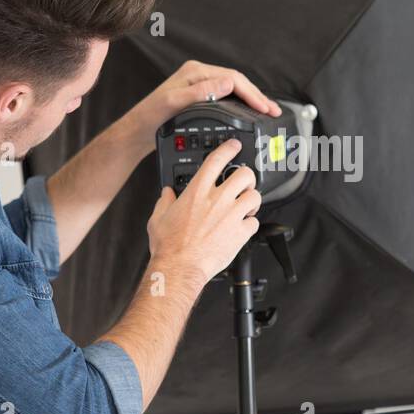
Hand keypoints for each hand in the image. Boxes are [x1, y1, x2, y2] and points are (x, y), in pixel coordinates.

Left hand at [125, 60, 280, 154]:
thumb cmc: (152, 117)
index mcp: (196, 72)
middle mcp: (199, 75)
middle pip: (237, 82)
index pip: (232, 78)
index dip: (251, 93)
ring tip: (268, 112)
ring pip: (234, 89)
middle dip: (257, 96)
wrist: (138, 131)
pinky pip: (228, 96)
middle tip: (274, 111)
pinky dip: (242, 104)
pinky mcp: (200, 96)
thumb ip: (201, 92)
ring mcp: (200, 85)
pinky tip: (249, 111)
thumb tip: (228, 83)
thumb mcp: (175, 102)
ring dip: (252, 100)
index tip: (264, 108)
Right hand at [146, 139, 260, 285]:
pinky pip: (254, 222)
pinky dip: (250, 224)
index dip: (229, 149)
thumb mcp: (158, 219)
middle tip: (243, 184)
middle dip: (247, 176)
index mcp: (197, 191)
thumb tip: (166, 193)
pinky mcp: (240, 233)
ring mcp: (231, 215)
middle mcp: (217, 200)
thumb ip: (164, 202)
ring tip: (246, 207)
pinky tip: (242, 228)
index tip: (234, 146)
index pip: (217, 160)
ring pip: (255, 196)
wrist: (180, 267)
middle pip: (244, 174)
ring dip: (252, 200)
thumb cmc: (169, 246)